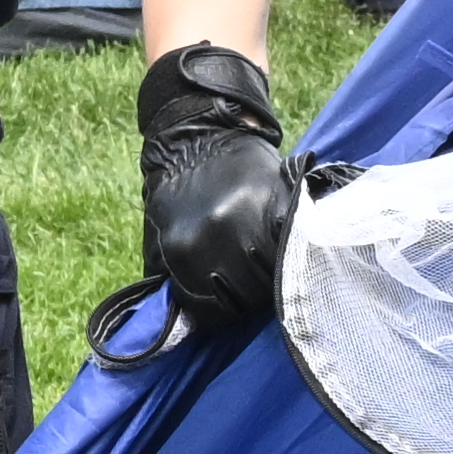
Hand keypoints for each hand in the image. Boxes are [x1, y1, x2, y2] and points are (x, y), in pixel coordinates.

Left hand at [133, 39, 301, 334]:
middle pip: (247, 297)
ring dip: (273, 280)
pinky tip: (282, 252)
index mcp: (185, 249)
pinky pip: (289, 246)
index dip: (225, 314)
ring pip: (272, 277)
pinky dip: (289, 254)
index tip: (231, 307)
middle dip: (251, 299)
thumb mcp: (163, 231)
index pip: (216, 310)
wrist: (199, 132)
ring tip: (269, 271)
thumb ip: (174, 272)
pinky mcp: (280, 205)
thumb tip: (187, 321)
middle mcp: (218, 239)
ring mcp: (252, 221)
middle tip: (253, 288)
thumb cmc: (176, 188)